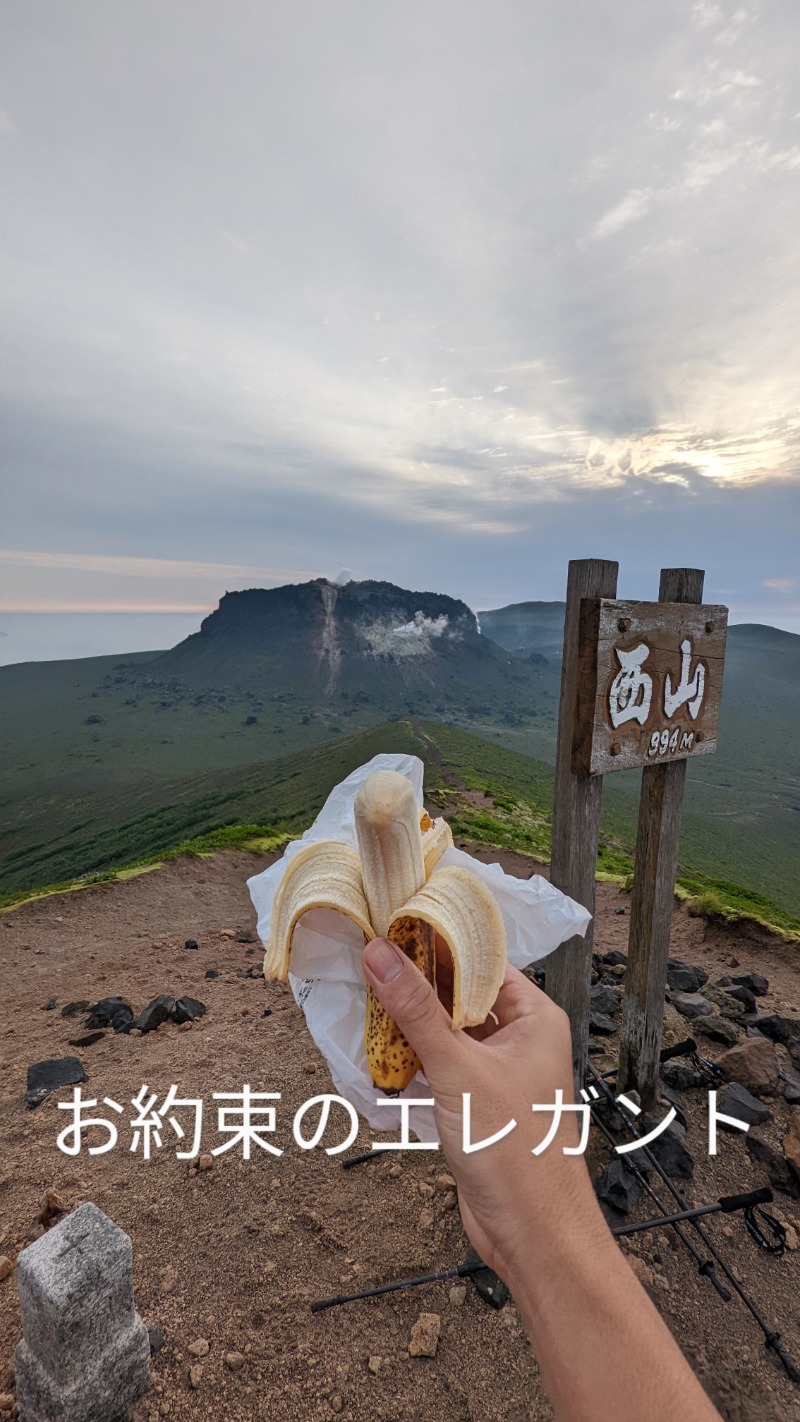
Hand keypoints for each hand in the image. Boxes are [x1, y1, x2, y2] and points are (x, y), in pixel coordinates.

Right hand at [361, 937, 600, 1283]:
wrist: (533, 1234)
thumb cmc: (516, 1150)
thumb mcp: (459, 1069)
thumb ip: (416, 1010)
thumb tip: (380, 954)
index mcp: (534, 1017)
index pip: (481, 963)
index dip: (437, 944)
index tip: (390, 927)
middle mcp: (519, 1039)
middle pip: (459, 996)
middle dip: (415, 986)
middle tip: (365, 962)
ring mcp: (498, 1073)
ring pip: (445, 1033)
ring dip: (408, 1027)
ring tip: (362, 1003)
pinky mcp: (477, 1105)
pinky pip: (439, 1068)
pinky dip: (411, 1062)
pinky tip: (376, 1055)